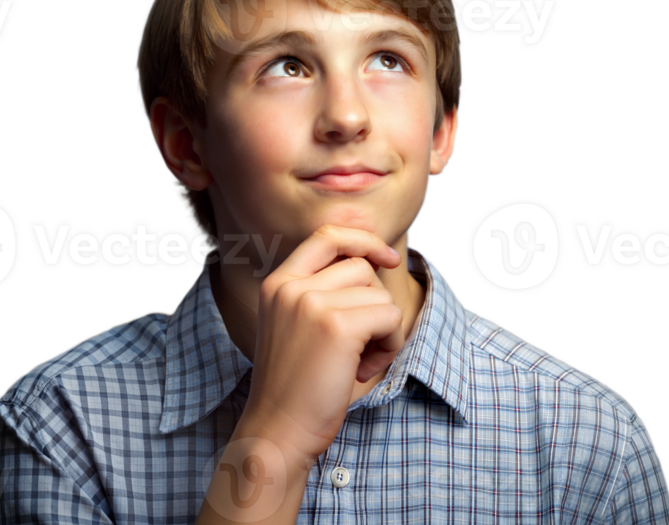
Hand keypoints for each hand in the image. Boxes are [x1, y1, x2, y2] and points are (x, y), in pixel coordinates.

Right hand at [239, 224, 403, 462]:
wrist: (277, 432)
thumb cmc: (295, 385)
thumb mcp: (295, 325)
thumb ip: (320, 291)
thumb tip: (375, 261)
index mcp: (278, 282)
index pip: (327, 236)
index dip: (363, 240)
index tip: (387, 258)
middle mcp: (291, 286)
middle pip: (360, 267)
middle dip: (373, 302)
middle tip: (360, 343)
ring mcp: (312, 303)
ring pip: (378, 293)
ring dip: (383, 328)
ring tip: (359, 359)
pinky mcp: (337, 325)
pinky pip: (390, 316)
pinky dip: (390, 344)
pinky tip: (365, 368)